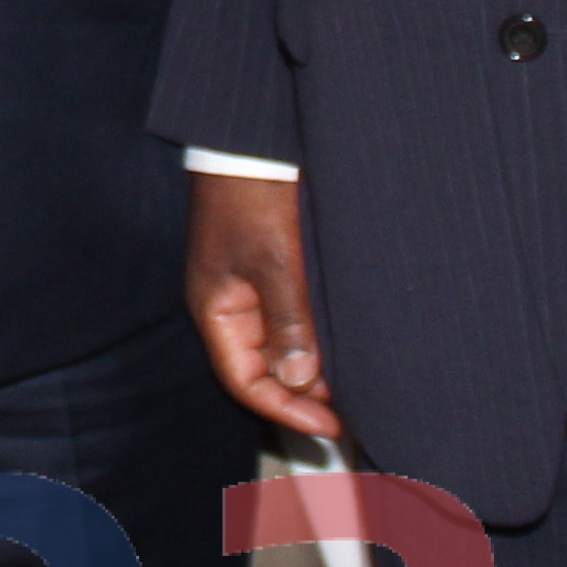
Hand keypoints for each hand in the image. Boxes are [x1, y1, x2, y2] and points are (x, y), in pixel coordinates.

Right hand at [187, 171, 342, 440]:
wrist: (250, 140)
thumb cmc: (252, 196)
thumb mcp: (274, 260)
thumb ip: (288, 320)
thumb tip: (301, 379)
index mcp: (215, 309)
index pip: (245, 382)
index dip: (286, 409)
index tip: (330, 426)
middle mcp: (227, 306)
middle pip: (260, 370)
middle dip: (301, 395)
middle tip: (349, 411)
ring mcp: (245, 289)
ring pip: (277, 347)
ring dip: (310, 367)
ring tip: (351, 382)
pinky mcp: (267, 271)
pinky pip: (287, 321)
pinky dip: (312, 338)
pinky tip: (340, 343)